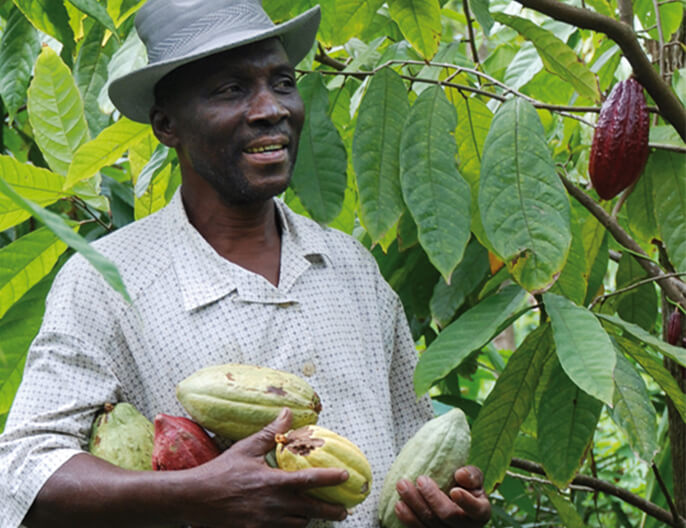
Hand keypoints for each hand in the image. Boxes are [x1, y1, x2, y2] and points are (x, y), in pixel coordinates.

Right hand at [183, 408, 348, 526]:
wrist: (194, 499)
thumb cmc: (220, 471)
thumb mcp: (246, 448)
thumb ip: (270, 433)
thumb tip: (288, 413)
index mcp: (272, 482)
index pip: (309, 480)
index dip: (330, 478)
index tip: (346, 476)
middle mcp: (272, 505)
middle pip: (310, 510)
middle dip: (331, 511)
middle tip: (344, 510)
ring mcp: (264, 522)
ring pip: (297, 524)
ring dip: (308, 518)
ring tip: (316, 512)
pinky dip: (290, 527)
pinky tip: (293, 521)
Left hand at [394, 466, 490, 526]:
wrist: (455, 501)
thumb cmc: (466, 487)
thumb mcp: (474, 478)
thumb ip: (472, 475)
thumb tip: (460, 474)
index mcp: (480, 512)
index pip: (475, 509)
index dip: (466, 502)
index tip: (455, 490)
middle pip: (447, 515)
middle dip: (432, 497)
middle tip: (420, 479)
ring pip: (430, 524)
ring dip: (414, 505)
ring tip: (402, 485)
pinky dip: (408, 519)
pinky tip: (399, 505)